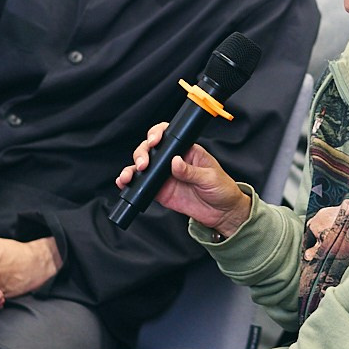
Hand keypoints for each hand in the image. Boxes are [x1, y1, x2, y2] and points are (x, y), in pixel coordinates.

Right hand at [115, 122, 251, 238]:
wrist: (222, 213)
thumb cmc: (222, 189)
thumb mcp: (210, 177)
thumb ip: (191, 171)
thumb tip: (175, 162)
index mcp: (187, 150)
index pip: (168, 136)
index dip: (157, 134)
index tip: (154, 141)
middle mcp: (172, 160)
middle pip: (150, 150)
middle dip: (142, 153)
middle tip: (143, 164)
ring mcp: (165, 176)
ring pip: (142, 167)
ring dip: (132, 168)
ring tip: (129, 175)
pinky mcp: (160, 191)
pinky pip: (142, 185)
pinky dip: (131, 184)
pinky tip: (125, 183)